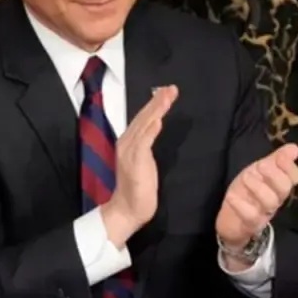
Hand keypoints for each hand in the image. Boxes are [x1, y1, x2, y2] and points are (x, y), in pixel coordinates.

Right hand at [100, 85, 178, 245]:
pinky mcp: (135, 161)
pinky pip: (144, 142)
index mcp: (129, 142)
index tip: (167, 92)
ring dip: (156, 110)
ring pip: (144, 125)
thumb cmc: (138, 188)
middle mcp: (126, 143)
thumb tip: (155, 125)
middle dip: (157, 102)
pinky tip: (158, 120)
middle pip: (143, 118)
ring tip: (167, 96)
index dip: (154, 105)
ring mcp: (130, 151)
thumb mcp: (144, 161)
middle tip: (171, 88)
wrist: (127, 209)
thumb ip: (147, 144)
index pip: (143, 119)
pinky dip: (150, 130)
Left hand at [215, 143, 297, 247]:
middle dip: (274, 175)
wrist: (232, 222)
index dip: (288, 166)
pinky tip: (231, 196)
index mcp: (278, 186)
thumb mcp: (259, 172)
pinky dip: (241, 205)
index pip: (293, 177)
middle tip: (262, 166)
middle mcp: (274, 200)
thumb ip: (276, 160)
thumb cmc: (248, 193)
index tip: (279, 157)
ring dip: (256, 186)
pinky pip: (250, 216)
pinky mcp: (249, 224)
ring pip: (269, 202)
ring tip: (244, 178)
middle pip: (284, 189)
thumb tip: (294, 147)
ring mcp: (263, 213)